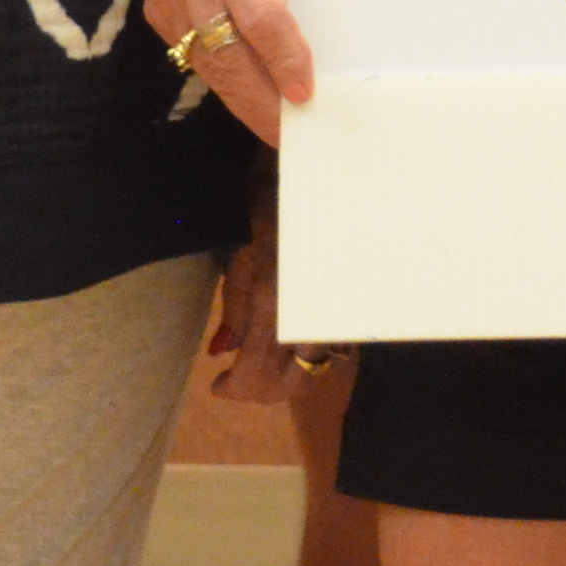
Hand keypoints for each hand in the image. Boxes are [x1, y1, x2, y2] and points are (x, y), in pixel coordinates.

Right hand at [141, 0, 313, 148]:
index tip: (305, 93)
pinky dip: (226, 81)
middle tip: (295, 135)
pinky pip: (195, 56)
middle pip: (226, 53)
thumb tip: (325, 50)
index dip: (283, 55)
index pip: (258, 12)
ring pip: (207, 64)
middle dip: (261, 101)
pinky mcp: (157, 9)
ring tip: (279, 131)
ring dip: (245, 102)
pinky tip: (253, 102)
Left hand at [206, 191, 319, 402]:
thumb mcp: (238, 257)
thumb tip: (222, 352)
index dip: (237, 388)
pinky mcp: (347, 303)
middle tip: (238, 377)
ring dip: (286, 378)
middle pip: (293, 383)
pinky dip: (309, 357)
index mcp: (277, 306)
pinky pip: (333, 348)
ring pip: (316, 370)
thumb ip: (233, 309)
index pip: (260, 373)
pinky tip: (291, 343)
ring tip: (261, 362)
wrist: (310, 175)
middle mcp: (310, 317)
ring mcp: (333, 312)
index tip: (218, 384)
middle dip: (262, 390)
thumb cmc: (263, 210)